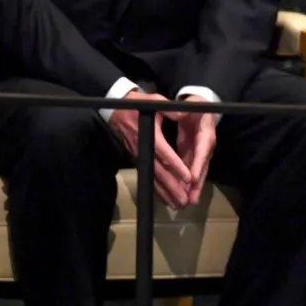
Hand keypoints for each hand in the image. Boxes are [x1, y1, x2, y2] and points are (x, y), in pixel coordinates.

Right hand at [108, 90, 191, 208]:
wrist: (117, 109)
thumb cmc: (138, 104)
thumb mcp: (154, 100)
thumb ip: (167, 107)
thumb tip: (182, 111)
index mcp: (149, 134)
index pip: (164, 153)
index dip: (176, 166)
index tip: (188, 178)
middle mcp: (143, 148)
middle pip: (158, 171)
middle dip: (172, 186)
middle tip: (184, 200)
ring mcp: (139, 156)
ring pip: (152, 177)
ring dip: (165, 192)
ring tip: (178, 204)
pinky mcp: (137, 159)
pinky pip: (148, 176)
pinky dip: (157, 189)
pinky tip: (166, 198)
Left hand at [166, 93, 217, 207]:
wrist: (200, 107)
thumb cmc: (196, 105)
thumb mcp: (193, 104)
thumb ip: (186, 109)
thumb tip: (181, 113)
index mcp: (206, 131)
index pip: (203, 149)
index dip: (199, 164)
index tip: (194, 178)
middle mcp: (206, 145)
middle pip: (202, 166)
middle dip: (197, 183)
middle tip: (192, 199)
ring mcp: (200, 152)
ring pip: (197, 172)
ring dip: (192, 187)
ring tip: (187, 202)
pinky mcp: (192, 155)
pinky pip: (189, 170)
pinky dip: (185, 182)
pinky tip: (180, 193)